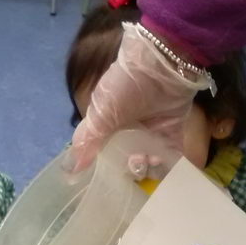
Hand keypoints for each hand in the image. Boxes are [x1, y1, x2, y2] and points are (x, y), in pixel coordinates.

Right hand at [69, 23, 206, 170]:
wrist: (161, 65)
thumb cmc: (123, 87)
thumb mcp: (100, 113)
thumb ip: (88, 142)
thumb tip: (72, 170)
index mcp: (107, 124)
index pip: (102, 151)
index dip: (102, 166)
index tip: (104, 178)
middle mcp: (128, 129)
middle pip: (126, 158)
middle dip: (129, 166)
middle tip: (133, 163)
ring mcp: (151, 130)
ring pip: (148, 159)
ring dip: (148, 165)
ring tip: (149, 159)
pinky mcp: (173, 130)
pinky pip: (172, 153)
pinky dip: (170, 162)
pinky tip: (166, 166)